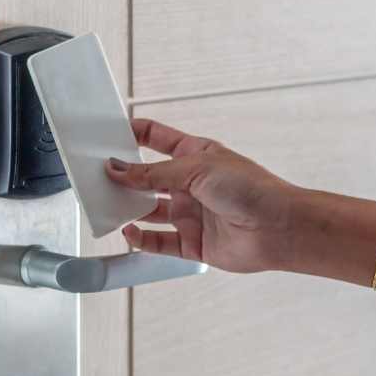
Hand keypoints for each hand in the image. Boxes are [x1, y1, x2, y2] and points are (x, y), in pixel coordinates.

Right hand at [104, 118, 301, 272]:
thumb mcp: (195, 169)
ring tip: (108, 205)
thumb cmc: (251, 189)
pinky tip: (129, 232)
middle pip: (147, 178)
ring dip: (128, 209)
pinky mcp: (191, 242)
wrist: (277, 229)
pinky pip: (158, 242)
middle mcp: (190, 184)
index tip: (106, 133)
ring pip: (148, 211)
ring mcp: (190, 214)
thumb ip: (152, 173)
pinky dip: (140, 239)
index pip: (156, 138)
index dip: (132, 134)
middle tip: (98, 175)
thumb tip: (118, 169)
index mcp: (195, 155)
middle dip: (123, 177)